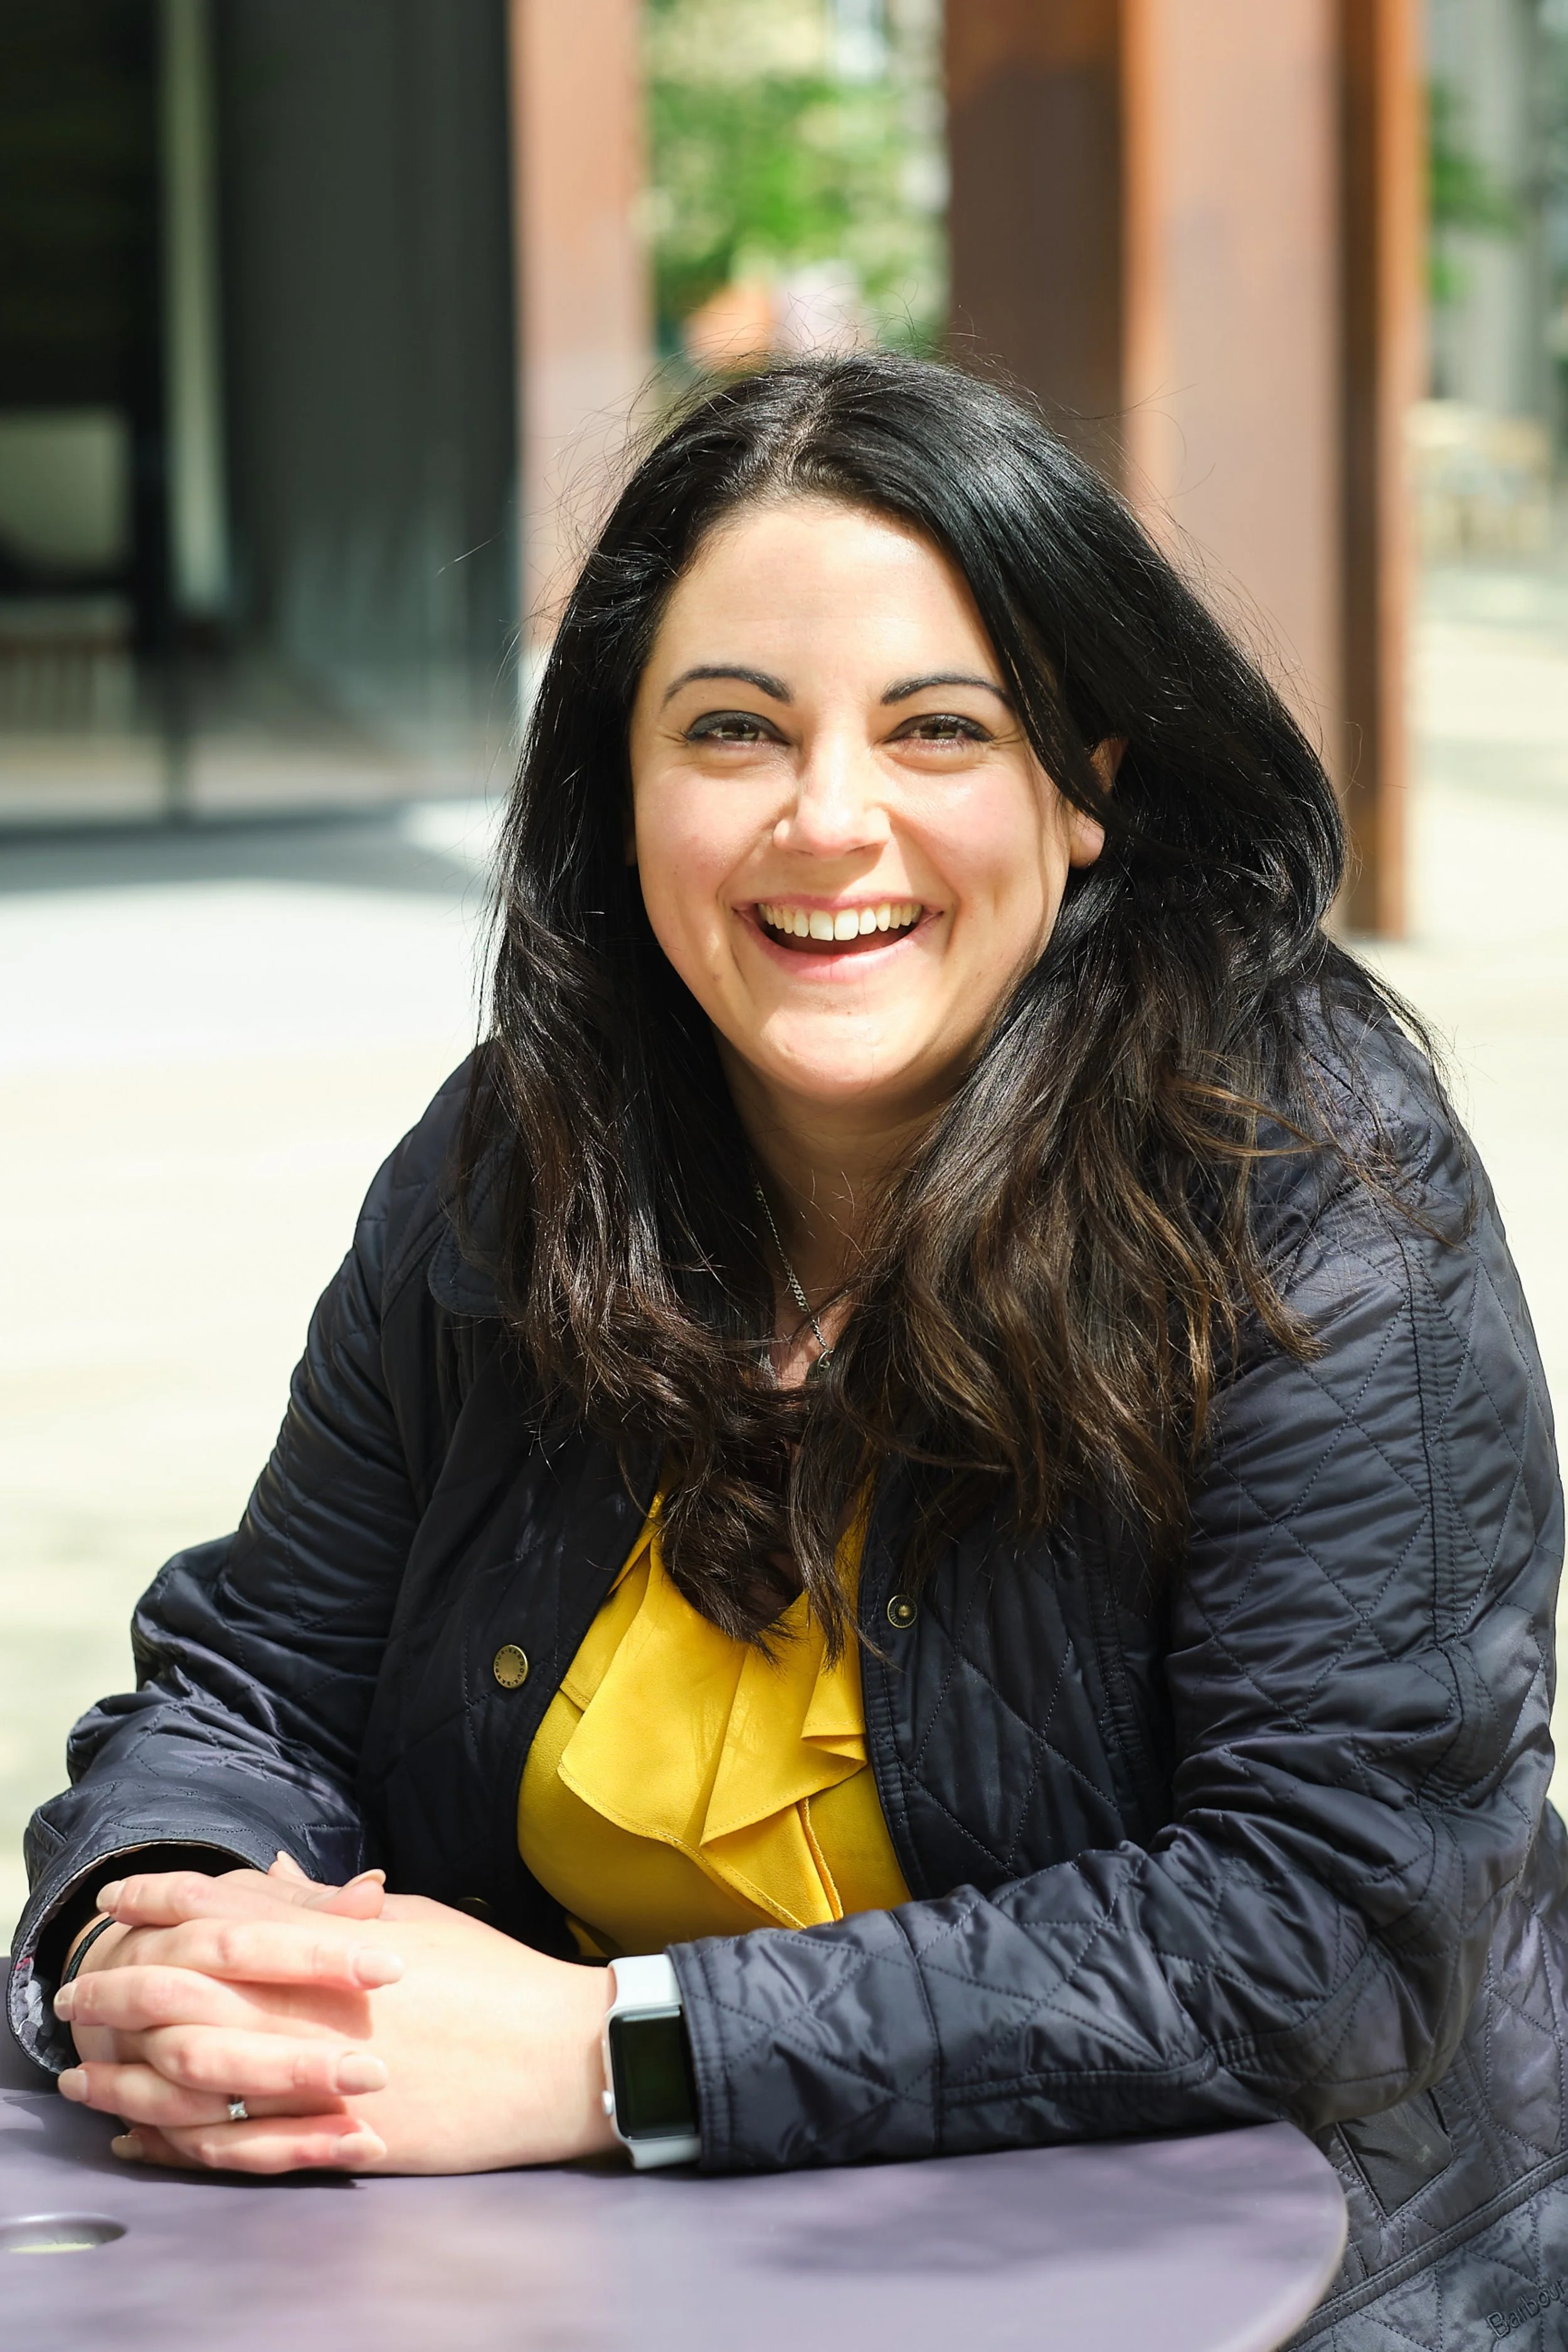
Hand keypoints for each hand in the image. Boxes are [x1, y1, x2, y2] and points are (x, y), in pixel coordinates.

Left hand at [54, 1866, 618, 2176]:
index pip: (226, 1912)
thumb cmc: (493, 1978)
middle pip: (191, 1990)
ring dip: (130, 2071)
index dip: (163, 1901)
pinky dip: (179, 2139)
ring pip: (195, 2073)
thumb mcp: (413, 1921)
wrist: (559, 2058)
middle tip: (80, 1988)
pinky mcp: (338, 2137)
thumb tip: (268, 1868)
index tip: (117, 1900)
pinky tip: (147, 2135)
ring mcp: (324, 2076)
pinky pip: (237, 2146)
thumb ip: (329, 1905)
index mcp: (335, 1944)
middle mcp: (319, 2005)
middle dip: (123, 1984)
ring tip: (88, 2071)